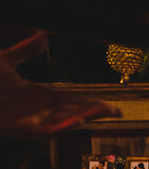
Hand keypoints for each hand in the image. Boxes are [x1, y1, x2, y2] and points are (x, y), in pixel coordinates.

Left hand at [0, 33, 119, 137]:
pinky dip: (61, 127)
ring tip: (102, 113)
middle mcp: (38, 111)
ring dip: (83, 119)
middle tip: (116, 111)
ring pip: (64, 122)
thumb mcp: (6, 61)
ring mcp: (30, 121)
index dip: (93, 102)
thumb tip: (43, 37)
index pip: (73, 100)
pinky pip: (45, 131)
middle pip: (74, 111)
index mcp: (39, 96)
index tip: (113, 105)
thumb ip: (26, 51)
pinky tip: (75, 121)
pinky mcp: (20, 129)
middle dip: (95, 112)